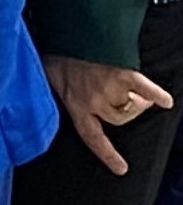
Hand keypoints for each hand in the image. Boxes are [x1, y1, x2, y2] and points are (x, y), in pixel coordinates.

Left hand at [44, 55, 173, 176]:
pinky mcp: (124, 74)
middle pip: (120, 120)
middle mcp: (95, 103)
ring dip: (136, 99)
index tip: (122, 169)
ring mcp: (111, 90)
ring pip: (133, 106)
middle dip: (124, 112)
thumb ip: (54, 94)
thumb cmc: (55, 56)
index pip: (93, 138)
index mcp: (76, 107)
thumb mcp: (46, 80)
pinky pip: (146, 88)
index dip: (107, 155)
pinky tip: (165, 101)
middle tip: (119, 97)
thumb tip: (39, 102)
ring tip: (126, 86)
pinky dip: (157, 95)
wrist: (65, 35)